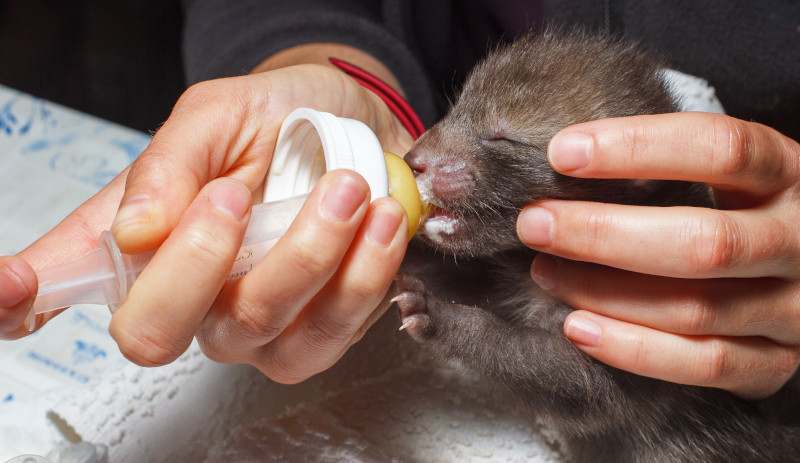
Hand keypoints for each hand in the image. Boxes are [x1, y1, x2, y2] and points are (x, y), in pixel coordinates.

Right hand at [5, 63, 412, 383]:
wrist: (360, 128)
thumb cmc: (282, 120)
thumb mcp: (220, 115)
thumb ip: (171, 164)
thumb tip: (137, 229)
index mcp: (144, 240)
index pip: (66, 281)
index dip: (21, 298)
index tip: (10, 288)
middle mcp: (189, 295)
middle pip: (155, 330)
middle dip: (204, 257)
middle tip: (241, 191)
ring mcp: (252, 326)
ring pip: (257, 326)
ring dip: (309, 251)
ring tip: (347, 188)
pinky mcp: (316, 334)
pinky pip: (331, 331)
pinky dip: (363, 273)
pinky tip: (378, 223)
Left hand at [516, 112, 799, 398]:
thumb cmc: (738, 211)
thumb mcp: (724, 175)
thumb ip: (664, 167)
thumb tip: (562, 157)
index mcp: (790, 174)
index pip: (723, 149)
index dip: (639, 147)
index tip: (562, 153)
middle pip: (704, 242)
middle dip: (603, 233)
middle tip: (534, 224)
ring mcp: (794, 308)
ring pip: (696, 309)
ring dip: (604, 292)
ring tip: (545, 272)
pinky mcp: (775, 363)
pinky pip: (704, 364)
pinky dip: (633, 349)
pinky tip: (577, 328)